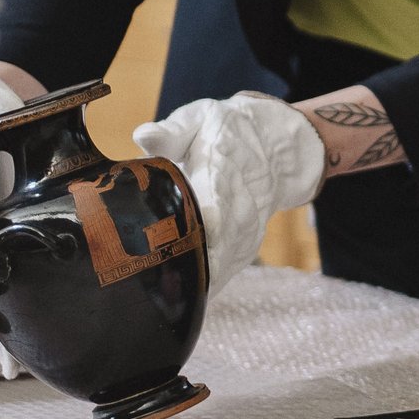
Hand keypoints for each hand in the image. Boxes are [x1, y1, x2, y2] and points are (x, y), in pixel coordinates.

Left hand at [134, 91, 327, 289]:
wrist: (274, 147)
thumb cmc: (224, 132)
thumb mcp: (200, 118)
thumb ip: (173, 131)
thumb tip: (144, 137)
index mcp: (224, 173)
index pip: (213, 205)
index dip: (198, 226)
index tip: (178, 242)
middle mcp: (240, 209)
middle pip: (216, 245)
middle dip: (185, 263)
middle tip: (149, 280)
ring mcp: (245, 233)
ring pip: (220, 266)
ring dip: (191, 281)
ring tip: (157, 297)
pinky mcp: (243, 249)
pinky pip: (222, 274)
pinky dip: (201, 287)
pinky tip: (176, 299)